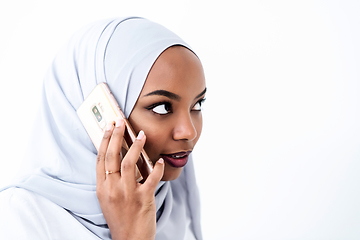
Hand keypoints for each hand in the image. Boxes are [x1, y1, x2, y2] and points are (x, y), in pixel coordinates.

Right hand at [96, 118, 163, 239]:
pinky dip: (156, 168)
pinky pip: (152, 178)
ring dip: (136, 146)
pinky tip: (159, 160)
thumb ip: (111, 179)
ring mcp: (127, 193)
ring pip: (129, 163)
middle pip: (112, 156)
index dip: (104, 140)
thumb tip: (119, 157)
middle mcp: (112, 188)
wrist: (130, 239)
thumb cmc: (120, 217)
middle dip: (116, 136)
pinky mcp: (143, 198)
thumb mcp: (108, 198)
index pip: (100, 158)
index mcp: (102, 188)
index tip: (108, 126)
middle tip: (120, 121)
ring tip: (141, 134)